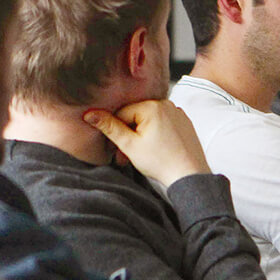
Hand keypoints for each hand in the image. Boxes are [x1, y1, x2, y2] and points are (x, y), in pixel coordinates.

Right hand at [83, 100, 209, 187]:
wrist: (189, 175)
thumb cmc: (160, 162)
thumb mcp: (129, 145)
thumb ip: (109, 127)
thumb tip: (90, 114)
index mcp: (152, 106)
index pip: (122, 113)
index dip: (116, 132)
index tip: (116, 149)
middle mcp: (166, 104)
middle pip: (136, 116)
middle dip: (128, 135)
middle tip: (124, 156)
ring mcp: (177, 112)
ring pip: (149, 121)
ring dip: (141, 136)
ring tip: (140, 155)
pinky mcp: (184, 121)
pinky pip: (163, 123)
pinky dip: (155, 134)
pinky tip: (155, 150)